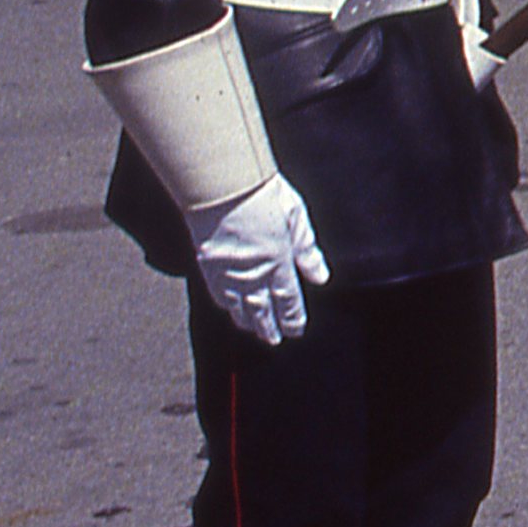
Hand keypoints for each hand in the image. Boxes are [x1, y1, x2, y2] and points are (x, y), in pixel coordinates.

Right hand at [188, 175, 329, 344]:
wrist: (222, 186)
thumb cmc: (262, 195)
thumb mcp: (298, 219)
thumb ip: (308, 251)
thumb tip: (320, 276)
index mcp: (279, 263)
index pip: (288, 301)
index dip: (292, 318)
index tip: (296, 329)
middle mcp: (253, 275)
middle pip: (262, 310)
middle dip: (269, 327)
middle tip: (273, 340)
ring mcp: (227, 272)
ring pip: (238, 307)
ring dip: (247, 321)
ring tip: (254, 330)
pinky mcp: (207, 265)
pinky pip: (217, 294)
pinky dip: (225, 305)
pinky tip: (228, 308)